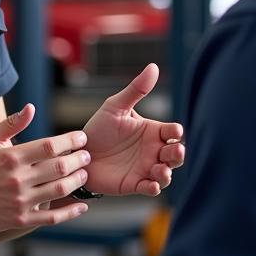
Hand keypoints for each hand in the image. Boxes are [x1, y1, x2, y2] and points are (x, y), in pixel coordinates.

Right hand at [0, 105, 91, 233]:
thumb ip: (12, 124)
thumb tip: (32, 108)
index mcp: (12, 157)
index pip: (51, 146)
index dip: (71, 141)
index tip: (82, 138)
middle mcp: (19, 179)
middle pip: (60, 167)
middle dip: (79, 160)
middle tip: (87, 156)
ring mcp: (21, 201)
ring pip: (60, 190)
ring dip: (78, 181)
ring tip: (84, 174)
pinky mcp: (20, 220)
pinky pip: (52, 218)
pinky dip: (70, 212)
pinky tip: (82, 206)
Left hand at [82, 64, 184, 196]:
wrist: (78, 152)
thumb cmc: (99, 128)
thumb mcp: (115, 107)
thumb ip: (135, 90)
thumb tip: (153, 67)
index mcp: (152, 131)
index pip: (172, 132)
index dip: (176, 132)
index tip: (174, 131)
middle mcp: (153, 151)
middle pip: (175, 154)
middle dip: (178, 154)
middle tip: (176, 151)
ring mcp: (145, 168)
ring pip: (165, 173)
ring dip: (167, 173)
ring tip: (162, 170)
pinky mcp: (134, 184)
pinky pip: (149, 188)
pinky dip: (154, 187)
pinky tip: (152, 185)